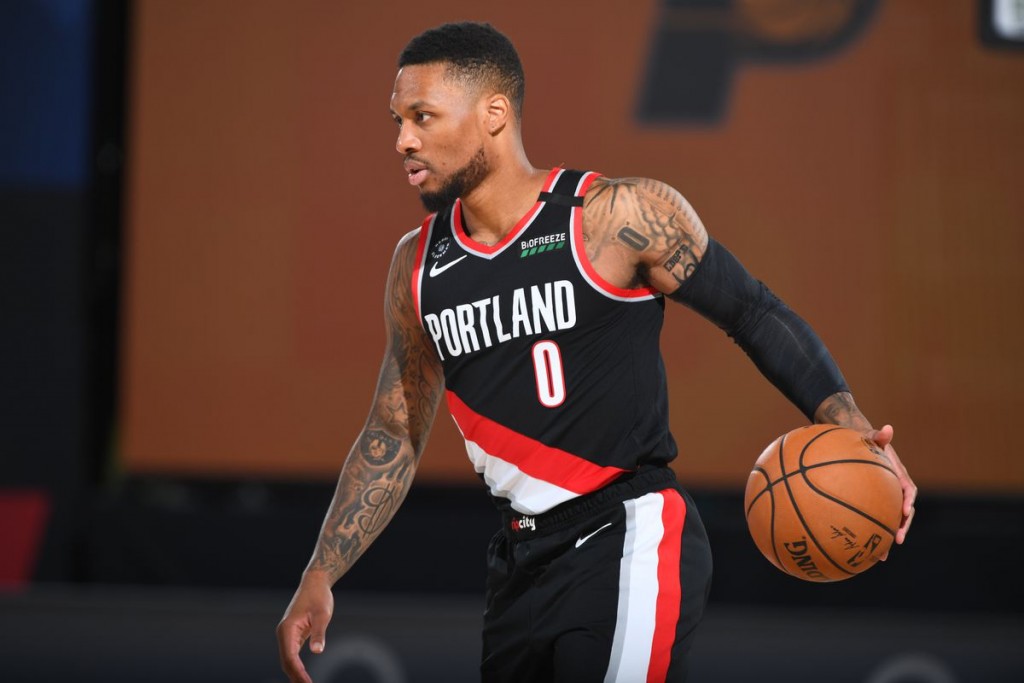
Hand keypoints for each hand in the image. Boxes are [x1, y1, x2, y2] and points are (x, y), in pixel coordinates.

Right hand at [277, 572, 334, 682]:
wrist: (315, 583)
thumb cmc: (319, 596)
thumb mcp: (322, 614)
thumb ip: (319, 633)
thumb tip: (317, 652)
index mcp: (287, 629)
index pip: (290, 658)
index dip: (298, 673)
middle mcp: (284, 634)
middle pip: (286, 662)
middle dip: (295, 677)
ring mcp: (287, 635)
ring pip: (288, 660)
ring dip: (295, 674)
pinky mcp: (293, 635)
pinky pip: (292, 655)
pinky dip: (297, 667)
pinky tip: (303, 676)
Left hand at [864, 424, 916, 558]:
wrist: (854, 442)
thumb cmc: (862, 439)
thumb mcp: (869, 436)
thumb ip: (879, 435)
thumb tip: (888, 428)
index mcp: (897, 475)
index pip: (908, 489)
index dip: (908, 501)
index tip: (905, 510)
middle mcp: (893, 489)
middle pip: (903, 511)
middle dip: (902, 527)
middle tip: (898, 540)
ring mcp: (883, 498)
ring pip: (888, 521)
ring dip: (887, 537)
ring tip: (881, 556)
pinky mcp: (871, 503)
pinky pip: (871, 520)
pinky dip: (867, 534)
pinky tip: (857, 550)